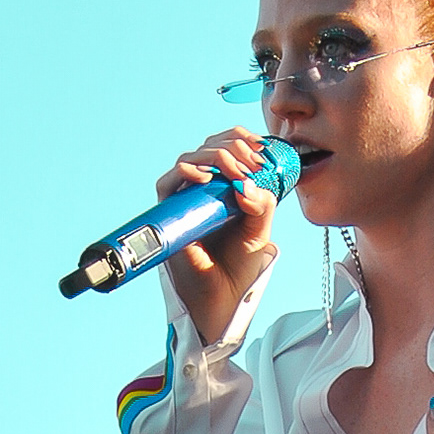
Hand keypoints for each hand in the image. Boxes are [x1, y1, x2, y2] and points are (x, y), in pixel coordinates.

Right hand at [154, 127, 280, 344]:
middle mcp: (204, 186)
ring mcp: (186, 196)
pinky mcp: (170, 211)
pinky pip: (169, 180)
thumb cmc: (238, 263)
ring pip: (193, 157)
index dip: (244, 140)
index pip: (230, 145)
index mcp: (227, 184)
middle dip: (234, 146)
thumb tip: (247, 184)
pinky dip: (187, 171)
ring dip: (216, 157)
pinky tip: (206, 178)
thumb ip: (263, 204)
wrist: (223, 293)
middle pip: (212, 144)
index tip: (261, 154)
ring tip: (235, 173)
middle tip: (251, 164)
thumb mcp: (261, 229)